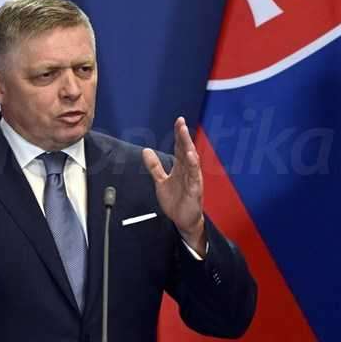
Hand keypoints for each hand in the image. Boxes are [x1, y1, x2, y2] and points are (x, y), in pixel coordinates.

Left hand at [142, 117, 206, 255]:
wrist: (184, 220)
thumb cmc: (176, 200)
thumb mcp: (161, 181)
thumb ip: (155, 166)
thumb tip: (146, 151)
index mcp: (181, 168)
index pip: (179, 147)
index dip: (178, 135)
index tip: (178, 121)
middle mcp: (188, 171)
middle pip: (186, 150)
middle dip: (183, 136)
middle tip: (181, 123)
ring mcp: (193, 180)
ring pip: (191, 160)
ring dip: (188, 147)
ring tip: (185, 135)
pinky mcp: (194, 190)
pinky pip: (194, 177)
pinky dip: (193, 167)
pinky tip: (191, 157)